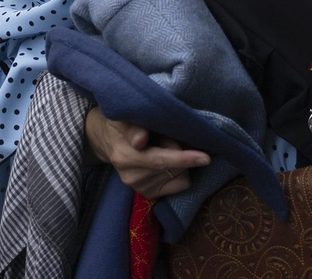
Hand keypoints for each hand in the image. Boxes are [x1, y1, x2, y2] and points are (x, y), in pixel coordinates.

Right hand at [84, 108, 208, 199]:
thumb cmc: (121, 123)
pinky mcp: (148, 194)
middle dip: (182, 151)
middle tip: (171, 137)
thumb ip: (133, 128)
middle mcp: (131, 177)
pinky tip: (169, 163)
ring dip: (180, 161)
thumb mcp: (124, 118)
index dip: (184, 158)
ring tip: (164, 147)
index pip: (159, 160)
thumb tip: (140, 140)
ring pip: (179, 175)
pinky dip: (180, 172)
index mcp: (125, 156)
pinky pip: (179, 184)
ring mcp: (139, 188)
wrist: (106, 140)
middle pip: (174, 168)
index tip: (205, 158)